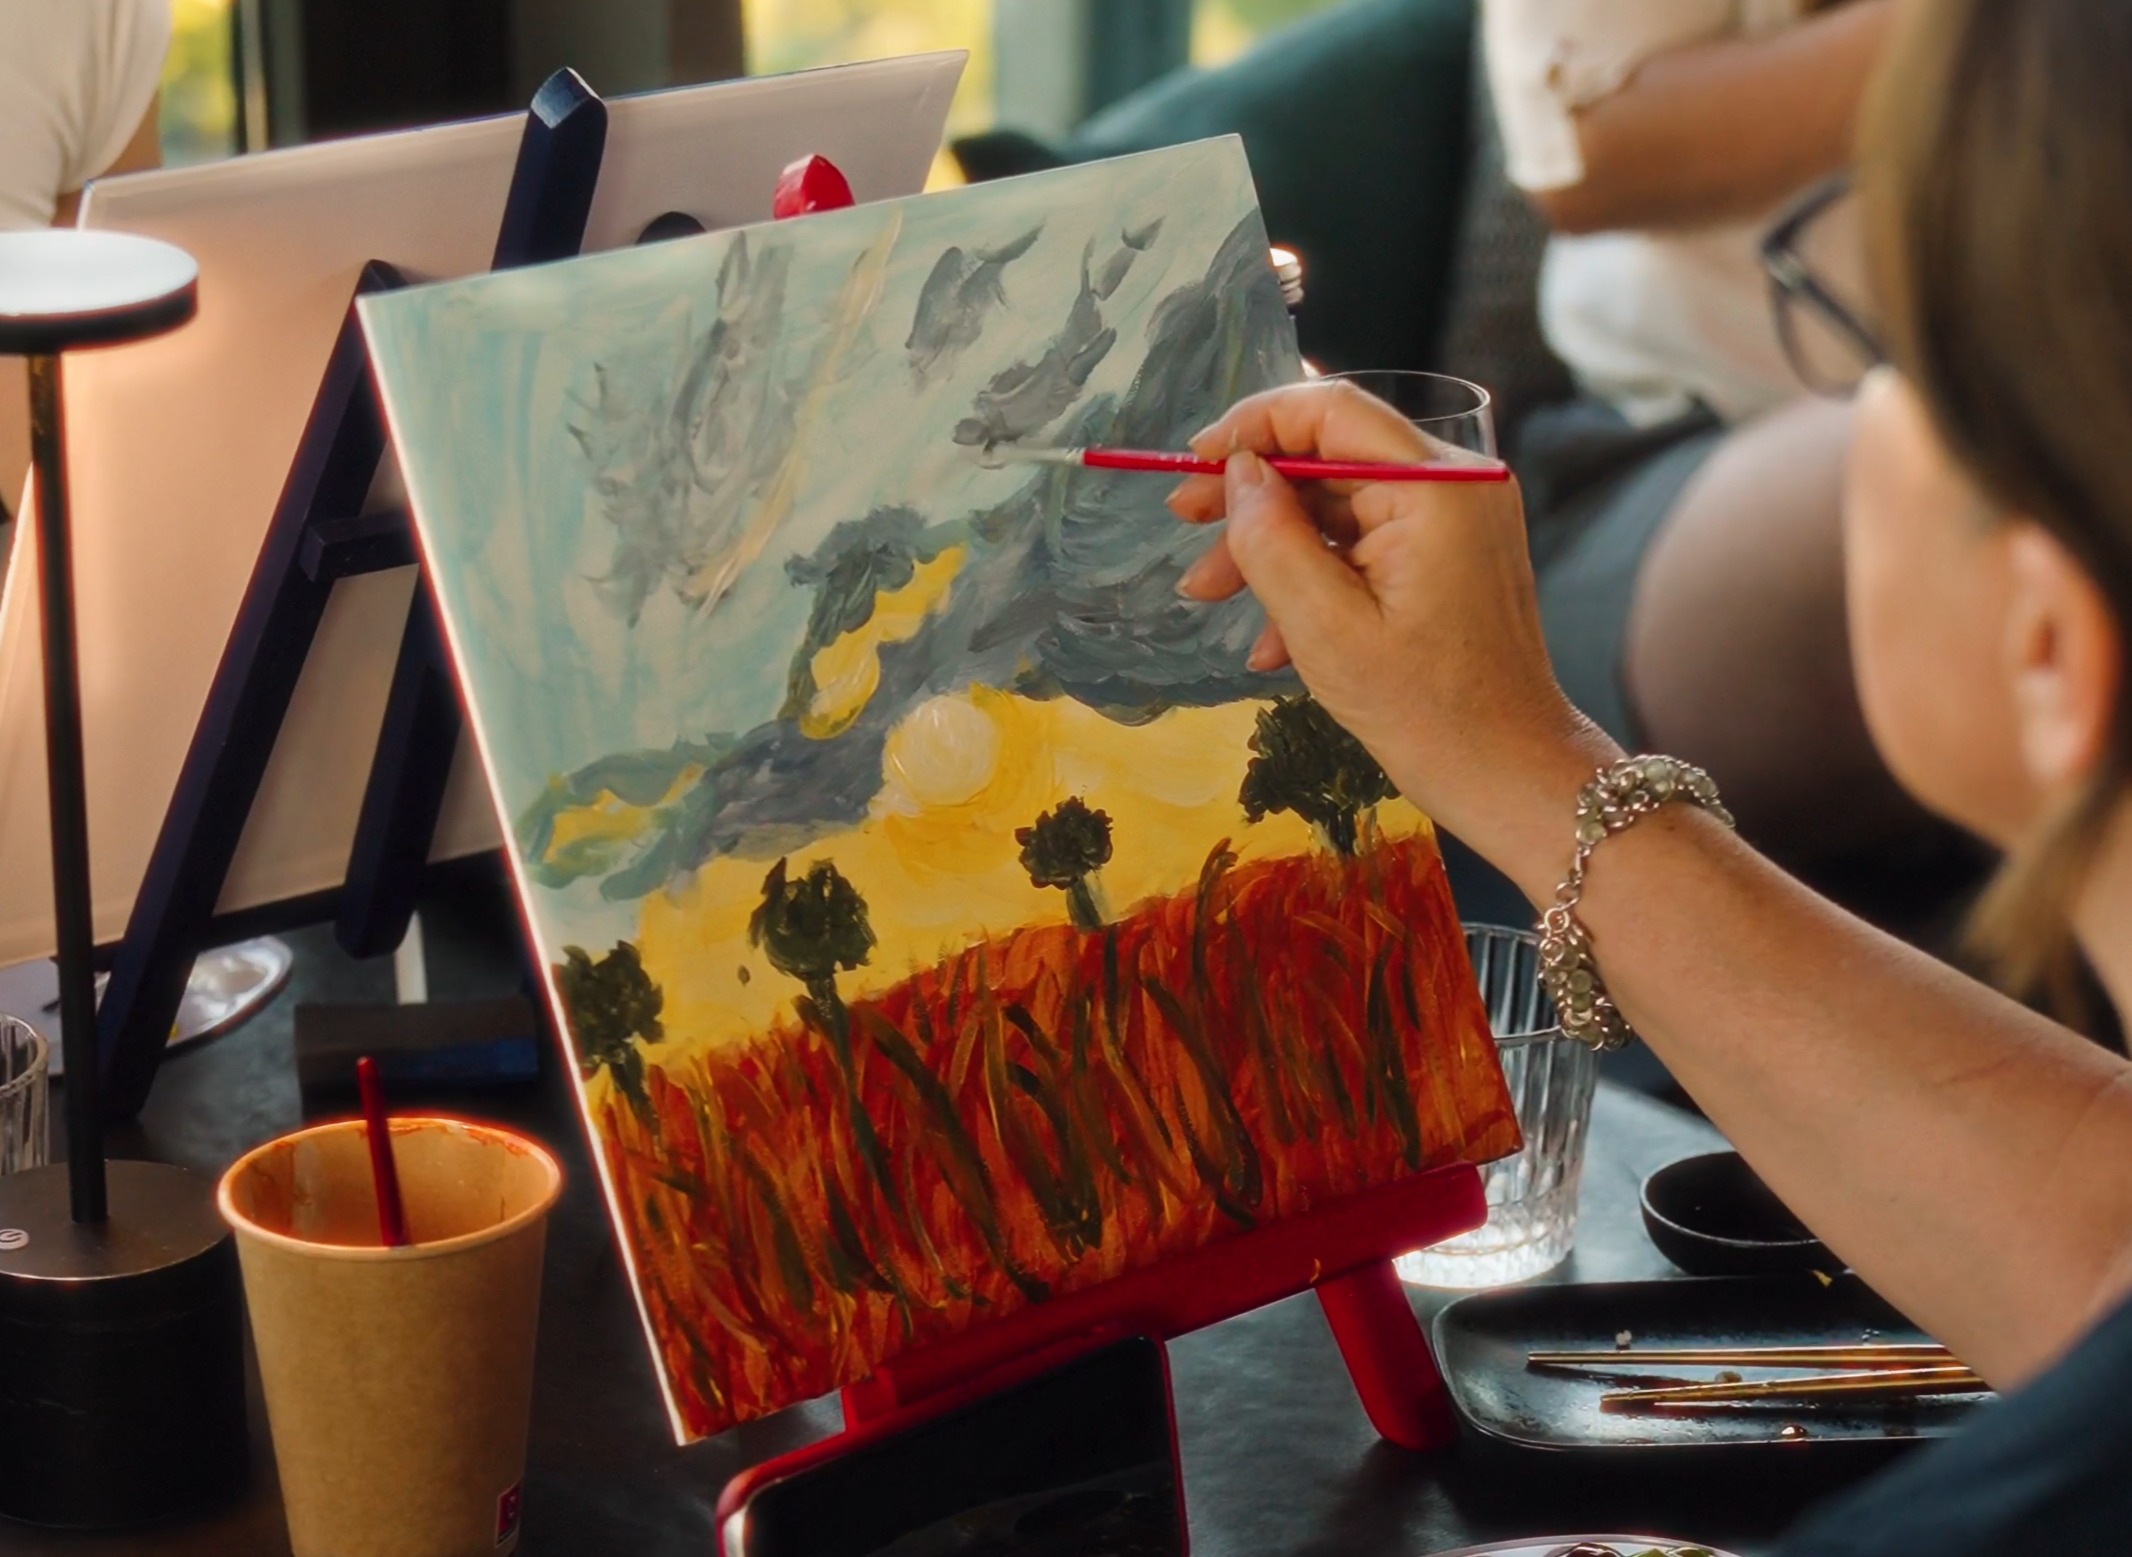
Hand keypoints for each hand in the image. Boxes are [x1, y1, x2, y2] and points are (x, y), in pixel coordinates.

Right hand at [1168, 380, 1617, 891]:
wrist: (1509, 774)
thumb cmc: (1424, 709)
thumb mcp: (1324, 628)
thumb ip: (1272, 538)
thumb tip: (1238, 471)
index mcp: (1435, 486)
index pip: (1331, 410)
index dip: (1252, 425)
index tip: (1193, 463)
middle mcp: (1455, 484)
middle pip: (1331, 455)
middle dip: (1252, 494)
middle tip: (1183, 522)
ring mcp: (1457, 519)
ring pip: (1339, 503)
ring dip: (1272, 545)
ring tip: (1207, 594)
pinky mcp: (1450, 555)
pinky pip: (1366, 541)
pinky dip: (1314, 575)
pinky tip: (1270, 636)